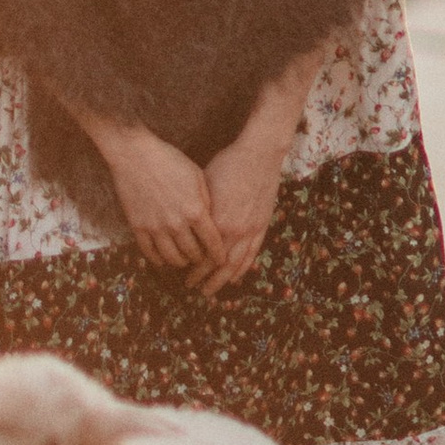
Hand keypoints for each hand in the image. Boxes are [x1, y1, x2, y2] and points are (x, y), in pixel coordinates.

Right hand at [96, 123, 219, 277]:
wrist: (135, 154)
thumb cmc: (169, 160)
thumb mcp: (197, 176)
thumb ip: (206, 201)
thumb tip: (211, 221)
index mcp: (195, 210)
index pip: (212, 242)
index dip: (218, 254)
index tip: (221, 259)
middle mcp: (176, 223)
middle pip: (193, 253)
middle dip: (200, 259)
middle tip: (202, 259)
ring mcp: (156, 227)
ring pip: (172, 258)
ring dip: (181, 262)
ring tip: (184, 260)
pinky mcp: (138, 227)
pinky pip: (150, 252)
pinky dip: (158, 260)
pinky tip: (163, 259)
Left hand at [201, 134, 286, 294]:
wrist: (258, 154)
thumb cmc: (227, 165)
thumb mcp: (204, 187)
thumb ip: (199, 211)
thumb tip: (185, 226)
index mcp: (216, 221)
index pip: (201, 253)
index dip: (192, 266)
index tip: (182, 272)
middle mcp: (234, 230)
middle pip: (217, 265)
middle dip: (204, 279)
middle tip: (193, 287)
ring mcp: (250, 230)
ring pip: (236, 264)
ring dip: (222, 280)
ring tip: (212, 290)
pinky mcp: (262, 226)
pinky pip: (252, 254)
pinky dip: (243, 268)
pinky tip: (236, 277)